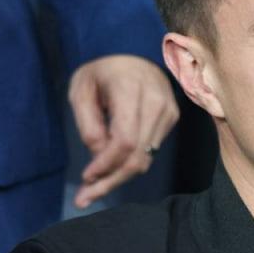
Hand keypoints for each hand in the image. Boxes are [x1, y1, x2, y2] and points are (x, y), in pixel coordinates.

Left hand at [68, 54, 178, 208]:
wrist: (134, 54)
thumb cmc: (102, 72)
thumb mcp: (81, 89)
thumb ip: (88, 122)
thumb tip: (99, 155)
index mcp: (130, 88)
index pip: (125, 139)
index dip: (106, 163)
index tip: (86, 177)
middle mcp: (156, 101)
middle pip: (137, 156)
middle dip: (110, 181)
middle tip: (85, 198)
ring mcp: (168, 111)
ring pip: (145, 159)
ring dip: (118, 178)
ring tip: (92, 190)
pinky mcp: (172, 119)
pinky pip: (150, 152)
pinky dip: (129, 165)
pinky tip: (111, 169)